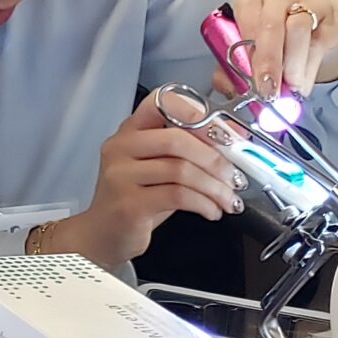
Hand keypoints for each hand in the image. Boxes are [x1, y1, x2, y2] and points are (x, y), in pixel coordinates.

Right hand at [41, 96, 247, 267]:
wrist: (103, 235)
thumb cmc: (135, 200)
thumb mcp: (160, 169)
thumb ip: (188, 151)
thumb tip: (233, 137)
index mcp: (129, 132)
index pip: (160, 102)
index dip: (196, 112)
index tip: (222, 134)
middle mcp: (121, 147)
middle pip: (177, 139)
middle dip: (214, 158)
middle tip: (234, 176)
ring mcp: (121, 176)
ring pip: (181, 170)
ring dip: (214, 187)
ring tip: (227, 199)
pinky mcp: (130, 204)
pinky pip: (178, 196)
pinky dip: (204, 203)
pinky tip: (212, 211)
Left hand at [226, 0, 337, 96]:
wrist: (322, 10)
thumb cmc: (281, 27)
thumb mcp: (255, 38)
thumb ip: (241, 62)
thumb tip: (234, 87)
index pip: (246, 23)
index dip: (247, 56)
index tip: (250, 82)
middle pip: (271, 26)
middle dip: (269, 62)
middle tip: (269, 90)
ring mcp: (307, 2)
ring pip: (298, 31)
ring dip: (292, 67)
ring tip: (289, 88)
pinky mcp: (330, 16)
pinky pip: (318, 45)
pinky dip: (308, 70)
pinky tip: (302, 84)